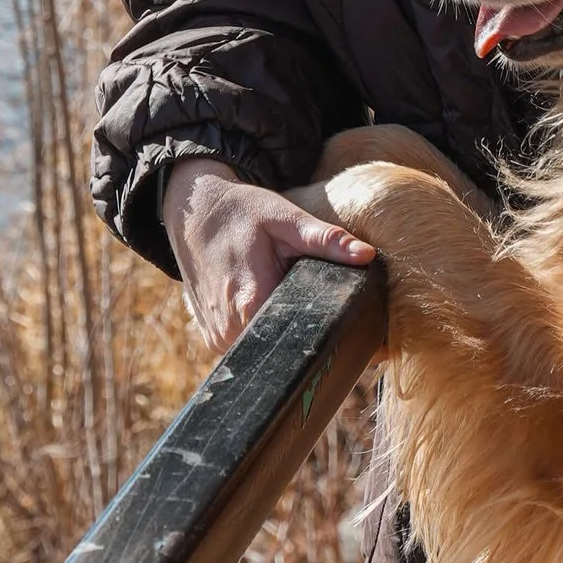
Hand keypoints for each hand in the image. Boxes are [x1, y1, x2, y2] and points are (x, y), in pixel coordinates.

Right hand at [160, 155, 375, 349]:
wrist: (196, 213)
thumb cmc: (243, 213)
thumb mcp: (287, 218)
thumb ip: (326, 240)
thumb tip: (366, 255)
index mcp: (250, 301)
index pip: (293, 337)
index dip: (316, 330)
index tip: (332, 319)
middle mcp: (229, 328)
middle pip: (279, 346)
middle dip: (298, 329)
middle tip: (308, 301)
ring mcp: (216, 338)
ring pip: (261, 350)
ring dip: (277, 332)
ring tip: (284, 301)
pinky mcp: (211, 339)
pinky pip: (243, 348)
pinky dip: (258, 332)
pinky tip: (265, 308)